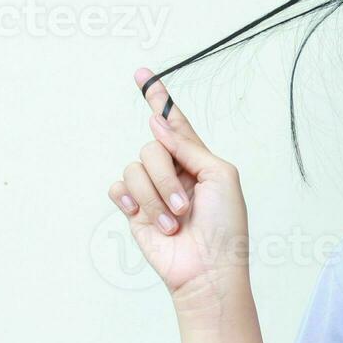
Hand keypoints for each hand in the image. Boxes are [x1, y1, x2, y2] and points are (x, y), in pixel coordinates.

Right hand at [106, 68, 252, 313]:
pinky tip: (144, 218)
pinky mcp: (134, 210)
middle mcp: (172, 172)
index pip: (175, 124)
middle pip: (151, 146)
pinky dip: (131, 201)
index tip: (142, 73)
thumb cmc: (225, 227)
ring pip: (134, 167)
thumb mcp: (219, 176)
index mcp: (197, 160)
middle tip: (186, 207)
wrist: (207, 269)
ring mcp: (152, 191)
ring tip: (174, 223)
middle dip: (165, 176)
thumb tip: (156, 123)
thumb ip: (188, 146)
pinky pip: (117, 188)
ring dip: (155, 197)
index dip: (158, 98)